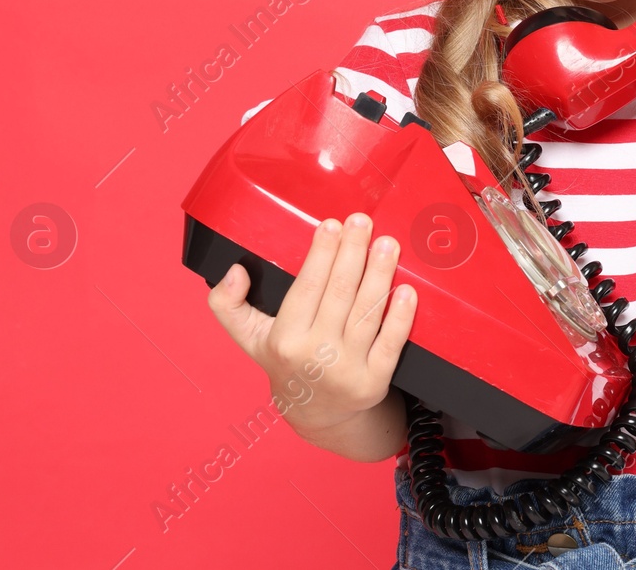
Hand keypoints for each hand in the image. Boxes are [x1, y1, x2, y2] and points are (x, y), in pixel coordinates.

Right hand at [207, 213, 416, 438]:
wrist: (317, 414)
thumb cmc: (286, 362)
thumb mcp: (249, 337)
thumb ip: (228, 304)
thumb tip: (234, 272)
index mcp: (284, 341)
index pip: (307, 288)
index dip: (322, 254)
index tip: (332, 225)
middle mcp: (316, 356)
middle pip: (341, 294)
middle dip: (354, 253)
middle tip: (364, 222)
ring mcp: (348, 370)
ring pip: (367, 313)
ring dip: (380, 274)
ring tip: (388, 244)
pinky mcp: (375, 382)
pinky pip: (391, 343)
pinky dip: (400, 316)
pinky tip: (407, 290)